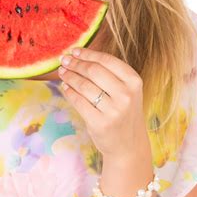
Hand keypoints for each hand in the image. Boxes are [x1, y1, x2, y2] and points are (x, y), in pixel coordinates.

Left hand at [58, 46, 150, 162]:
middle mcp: (126, 95)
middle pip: (94, 71)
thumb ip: (109, 74)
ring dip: (69, 76)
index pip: (107, 60)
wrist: (128, 146)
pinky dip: (69, 92)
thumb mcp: (126, 92)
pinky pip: (78, 102)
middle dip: (76, 63)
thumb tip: (78, 56)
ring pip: (84, 86)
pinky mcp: (99, 123)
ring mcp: (113, 110)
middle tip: (64, 60)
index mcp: (134, 82)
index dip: (88, 54)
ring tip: (62, 72)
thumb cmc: (124, 113)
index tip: (74, 51)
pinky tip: (65, 87)